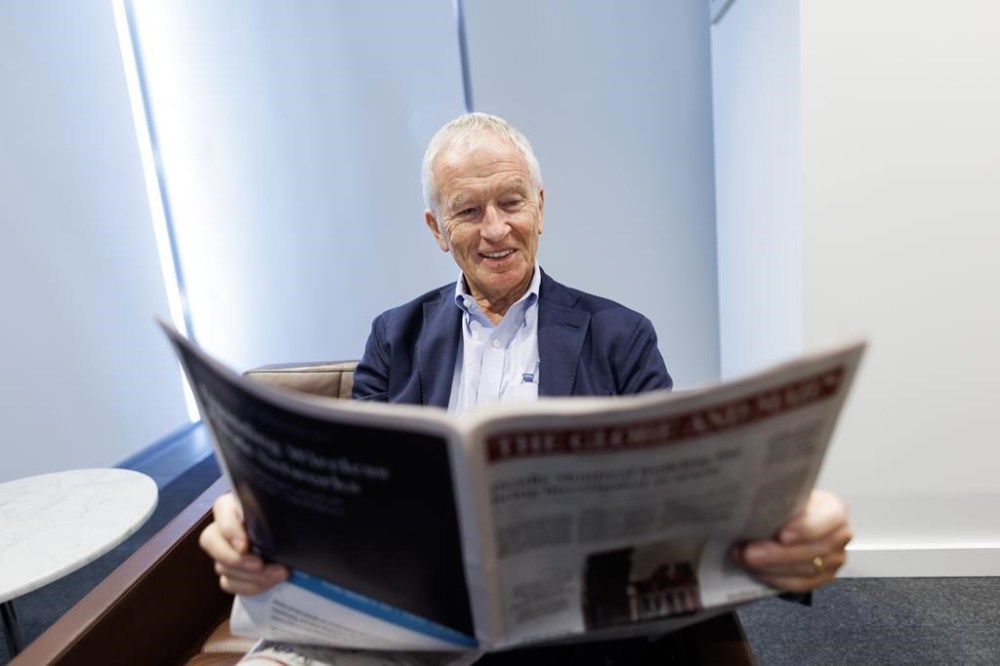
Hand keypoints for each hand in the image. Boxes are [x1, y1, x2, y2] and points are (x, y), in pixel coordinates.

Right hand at [198, 492, 288, 594]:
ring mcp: (224, 550)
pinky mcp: (230, 571)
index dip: (230, 530)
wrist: (299, 536)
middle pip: (211, 541)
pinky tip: (269, 583)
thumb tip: (279, 520)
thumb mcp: (284, 510)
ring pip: (222, 566)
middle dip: (236, 559)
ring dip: (250, 576)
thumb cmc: (290, 517)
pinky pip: (228, 583)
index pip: (221, 510)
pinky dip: (249, 587)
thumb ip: (276, 513)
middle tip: (260, 565)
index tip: (245, 545)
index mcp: (236, 504)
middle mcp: (224, 525)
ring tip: (279, 574)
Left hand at [733, 489, 851, 592]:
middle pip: (813, 549)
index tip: (781, 534)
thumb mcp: (788, 496)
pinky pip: (799, 584)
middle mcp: (839, 535)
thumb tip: (755, 508)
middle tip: (749, 551)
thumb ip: (781, 501)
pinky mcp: (822, 578)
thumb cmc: (789, 506)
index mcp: (834, 510)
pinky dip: (774, 578)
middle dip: (777, 553)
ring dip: (771, 567)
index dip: (805, 529)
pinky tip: (756, 571)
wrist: (790, 520)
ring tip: (745, 559)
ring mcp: (834, 560)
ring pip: (805, 569)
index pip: (827, 520)